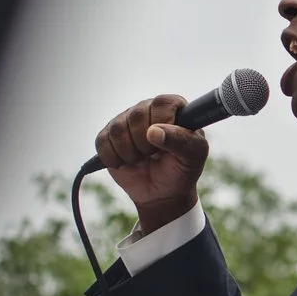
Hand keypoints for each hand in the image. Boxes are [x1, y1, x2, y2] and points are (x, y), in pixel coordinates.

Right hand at [92, 94, 209, 234]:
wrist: (162, 192)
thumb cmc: (182, 169)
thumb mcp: (193, 156)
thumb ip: (181, 140)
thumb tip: (153, 131)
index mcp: (172, 107)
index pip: (162, 103)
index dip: (162, 124)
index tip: (166, 143)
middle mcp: (147, 108)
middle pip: (136, 115)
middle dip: (146, 144)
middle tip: (154, 155)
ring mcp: (125, 121)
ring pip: (117, 129)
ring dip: (130, 153)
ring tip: (142, 160)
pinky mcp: (108, 136)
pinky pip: (102, 142)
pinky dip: (114, 159)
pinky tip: (127, 163)